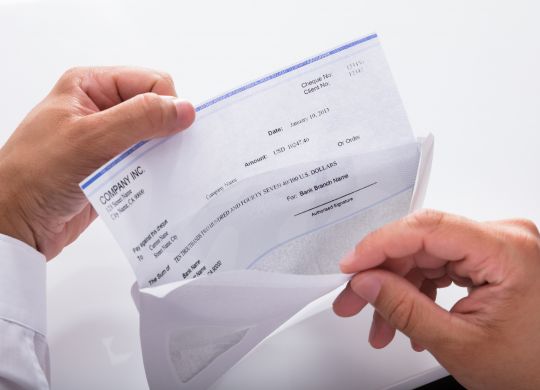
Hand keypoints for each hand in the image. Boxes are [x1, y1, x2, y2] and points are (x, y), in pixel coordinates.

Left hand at [0, 67, 194, 258]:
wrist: (16, 225)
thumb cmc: (35, 176)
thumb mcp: (90, 139)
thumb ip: (140, 119)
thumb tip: (185, 109)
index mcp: (91, 86)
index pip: (151, 82)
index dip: (165, 105)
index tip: (168, 132)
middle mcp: (101, 108)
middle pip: (155, 109)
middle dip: (164, 131)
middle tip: (158, 153)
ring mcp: (107, 139)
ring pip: (154, 138)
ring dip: (160, 154)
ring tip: (151, 170)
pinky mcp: (113, 166)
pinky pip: (147, 162)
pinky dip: (154, 172)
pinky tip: (150, 183)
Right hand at [333, 210, 539, 388]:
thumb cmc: (533, 369)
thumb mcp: (458, 343)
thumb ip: (404, 308)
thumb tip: (366, 282)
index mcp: (507, 251)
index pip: (427, 229)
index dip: (379, 245)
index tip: (351, 266)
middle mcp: (504, 239)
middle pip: (421, 243)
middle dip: (383, 275)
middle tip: (353, 299)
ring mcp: (497, 248)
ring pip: (425, 257)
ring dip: (397, 289)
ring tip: (382, 325)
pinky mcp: (490, 260)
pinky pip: (440, 266)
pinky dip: (418, 291)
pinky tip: (406, 317)